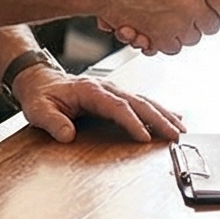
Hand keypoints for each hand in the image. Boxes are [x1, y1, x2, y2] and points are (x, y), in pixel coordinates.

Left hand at [13, 64, 185, 143]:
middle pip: (140, 103)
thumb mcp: (38, 110)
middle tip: (176, 135)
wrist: (40, 81)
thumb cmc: (41, 96)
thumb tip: (67, 135)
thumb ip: (52, 122)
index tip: (145, 137)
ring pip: (145, 101)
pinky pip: (142, 102)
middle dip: (160, 119)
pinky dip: (159, 110)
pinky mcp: (117, 96)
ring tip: (181, 128)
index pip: (118, 107)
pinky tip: (173, 116)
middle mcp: (108, 88)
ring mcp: (114, 90)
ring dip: (164, 114)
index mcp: (91, 91)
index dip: (133, 122)